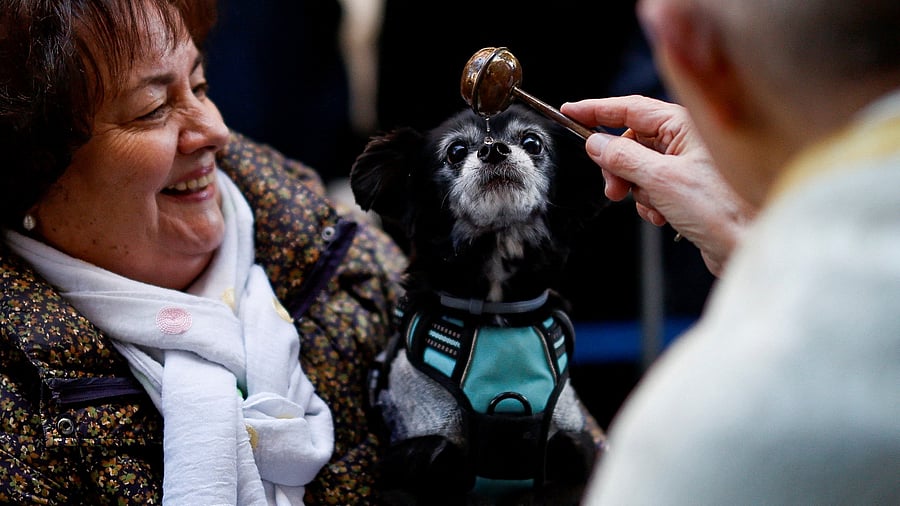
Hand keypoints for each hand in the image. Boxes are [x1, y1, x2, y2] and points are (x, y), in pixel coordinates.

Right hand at [561, 95, 754, 275]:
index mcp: (685, 124)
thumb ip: (624, 157)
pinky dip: (651, 202)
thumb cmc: (725, 209)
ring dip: (638, 190)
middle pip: (632, 141)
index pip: (631, 108)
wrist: (751, 244)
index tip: (571, 112)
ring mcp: (689, 164)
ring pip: (640, 168)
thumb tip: (597, 144)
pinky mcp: (690, 188)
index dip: (597, 110)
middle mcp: (688, 139)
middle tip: (614, 189)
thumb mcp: (662, 179)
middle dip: (619, 167)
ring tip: (652, 206)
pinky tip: (664, 216)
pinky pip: (653, 187)